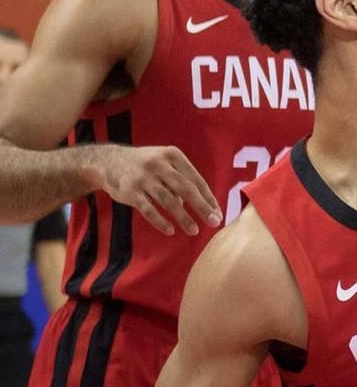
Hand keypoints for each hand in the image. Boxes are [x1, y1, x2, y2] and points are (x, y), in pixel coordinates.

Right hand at [89, 144, 220, 235]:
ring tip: (194, 230)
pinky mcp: (130, 191)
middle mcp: (160, 165)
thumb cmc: (146, 165)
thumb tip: (198, 203)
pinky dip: (160, 221)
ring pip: (168, 201)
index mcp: (173, 156)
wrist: (109, 161)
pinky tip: (170, 230)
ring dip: (183, 217)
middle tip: (213, 222)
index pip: (196, 180)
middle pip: (186, 189)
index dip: (208, 198)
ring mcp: (144, 178)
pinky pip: (148, 209)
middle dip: (202, 207)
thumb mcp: (165, 163)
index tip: (218, 213)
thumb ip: (181, 180)